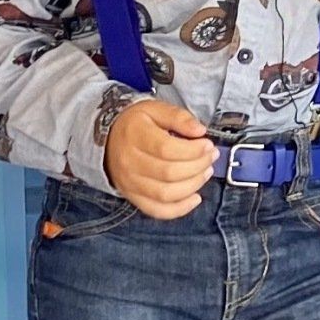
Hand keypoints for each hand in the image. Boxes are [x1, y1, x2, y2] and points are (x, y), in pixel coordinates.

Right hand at [105, 98, 216, 218]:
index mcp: (134, 135)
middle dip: (198, 166)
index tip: (208, 145)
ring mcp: (129, 183)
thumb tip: (200, 131)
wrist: (109, 139)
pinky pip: (158, 210)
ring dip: (193, 185)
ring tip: (205, 172)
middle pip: (169, 173)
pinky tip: (195, 197)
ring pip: (166, 194)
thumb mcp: (155, 109)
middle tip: (211, 157)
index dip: (193, 150)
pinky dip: (180, 209)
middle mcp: (129, 162)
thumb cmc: (136, 123)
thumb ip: (179, 117)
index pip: (167, 149)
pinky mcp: (133, 197)